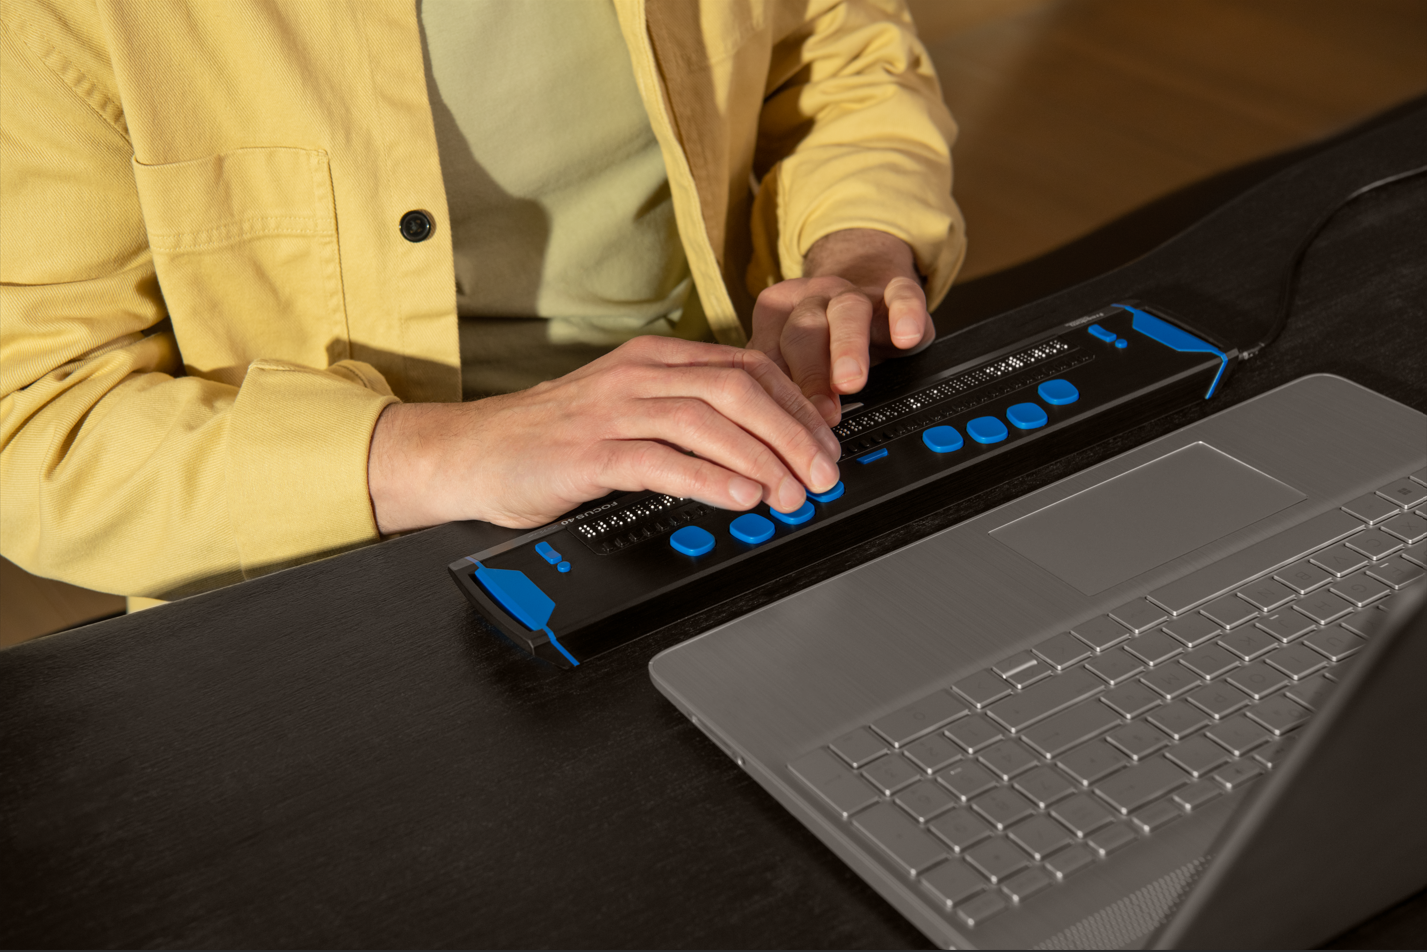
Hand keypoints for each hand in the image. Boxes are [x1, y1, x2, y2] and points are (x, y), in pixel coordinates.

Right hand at [367, 336, 842, 532]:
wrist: (472, 454)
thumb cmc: (553, 439)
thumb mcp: (629, 412)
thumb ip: (689, 417)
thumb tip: (763, 444)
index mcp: (654, 360)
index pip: (746, 368)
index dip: (797, 405)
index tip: (827, 440)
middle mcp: (638, 375)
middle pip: (738, 389)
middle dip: (792, 433)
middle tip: (823, 473)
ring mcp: (612, 410)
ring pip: (708, 420)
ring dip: (762, 458)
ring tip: (792, 493)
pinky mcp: (588, 452)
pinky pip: (661, 459)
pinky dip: (708, 478)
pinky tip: (740, 496)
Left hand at [748, 228, 932, 426]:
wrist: (869, 305)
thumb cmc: (823, 343)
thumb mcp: (791, 364)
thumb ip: (780, 387)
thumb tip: (777, 429)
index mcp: (777, 315)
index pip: (769, 351)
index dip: (777, 388)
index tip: (787, 419)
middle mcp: (812, 300)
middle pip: (804, 329)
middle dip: (811, 373)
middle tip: (822, 410)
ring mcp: (854, 292)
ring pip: (848, 310)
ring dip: (848, 347)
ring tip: (851, 382)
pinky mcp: (894, 291)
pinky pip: (901, 294)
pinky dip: (904, 313)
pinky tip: (906, 337)